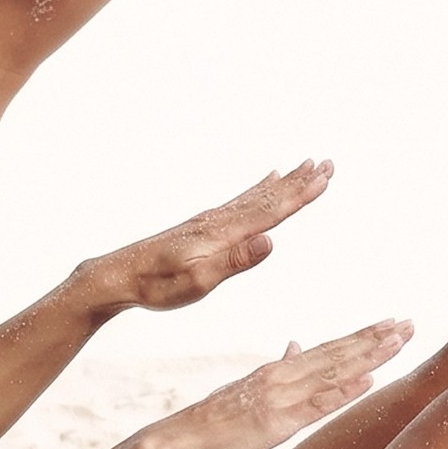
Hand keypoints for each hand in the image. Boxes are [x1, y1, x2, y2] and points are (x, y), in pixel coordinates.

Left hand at [83, 162, 332, 313]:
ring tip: (305, 165)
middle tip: (327, 163)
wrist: (120, 275)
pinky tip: (266, 180)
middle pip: (268, 197)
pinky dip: (259, 188)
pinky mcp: (203, 225)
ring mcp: (211, 220)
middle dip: (300, 182)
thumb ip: (235, 261)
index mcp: (223, 234)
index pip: (270, 211)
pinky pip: (240, 200)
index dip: (300, 196)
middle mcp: (219, 220)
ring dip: (285, 182)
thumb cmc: (157, 285)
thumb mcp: (198, 281)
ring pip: (256, 196)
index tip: (325, 178)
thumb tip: (271, 240)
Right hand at [149, 322, 412, 448]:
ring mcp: (280, 399)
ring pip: (332, 372)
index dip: (361, 337)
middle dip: (375, 339)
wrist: (179, 440)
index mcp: (277, 372)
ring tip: (398, 340)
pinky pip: (316, 406)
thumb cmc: (212, 421)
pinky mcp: (275, 424)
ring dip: (368, 356)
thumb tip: (296, 344)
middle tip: (409, 323)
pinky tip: (368, 381)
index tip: (390, 324)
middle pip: (337, 354)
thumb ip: (275, 368)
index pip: (328, 349)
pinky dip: (343, 392)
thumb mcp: (247, 389)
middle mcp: (282, 378)